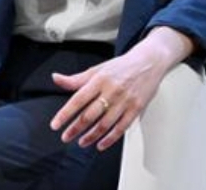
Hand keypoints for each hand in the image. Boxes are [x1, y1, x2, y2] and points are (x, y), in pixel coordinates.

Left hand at [49, 49, 167, 150]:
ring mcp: (125, 100)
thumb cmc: (123, 66)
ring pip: (104, 124)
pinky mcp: (136, 108)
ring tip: (82, 142)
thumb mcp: (98, 69)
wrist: (150, 61)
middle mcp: (112, 90)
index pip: (78, 99)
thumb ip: (77, 78)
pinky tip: (101, 144)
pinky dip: (110, 139)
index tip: (55, 125)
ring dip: (90, 136)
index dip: (65, 114)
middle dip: (75, 129)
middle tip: (66, 137)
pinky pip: (121, 128)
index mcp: (100, 79)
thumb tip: (56, 79)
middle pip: (90, 115)